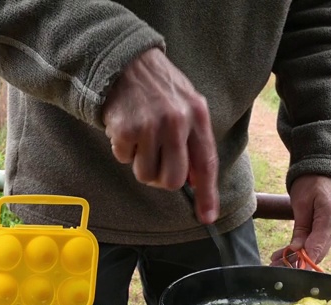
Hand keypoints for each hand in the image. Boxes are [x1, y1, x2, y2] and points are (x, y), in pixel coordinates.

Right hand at [102, 48, 218, 223]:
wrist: (125, 61)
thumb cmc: (158, 88)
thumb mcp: (187, 105)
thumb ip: (194, 140)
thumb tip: (194, 180)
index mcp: (197, 115)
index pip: (206, 164)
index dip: (207, 194)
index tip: (207, 217)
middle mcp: (177, 122)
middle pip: (173, 180)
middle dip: (163, 179)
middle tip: (156, 162)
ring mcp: (151, 126)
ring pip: (146, 175)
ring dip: (140, 163)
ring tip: (140, 138)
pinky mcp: (126, 130)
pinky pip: (124, 159)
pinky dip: (123, 149)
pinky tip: (125, 128)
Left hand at [272, 175, 330, 265]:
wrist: (326, 169)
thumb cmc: (312, 181)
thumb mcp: (301, 202)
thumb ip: (301, 228)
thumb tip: (296, 250)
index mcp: (330, 218)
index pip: (317, 247)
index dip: (304, 262)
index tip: (291, 272)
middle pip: (317, 252)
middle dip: (297, 262)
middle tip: (274, 266)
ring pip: (317, 250)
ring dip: (298, 257)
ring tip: (276, 261)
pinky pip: (318, 243)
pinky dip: (304, 249)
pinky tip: (287, 254)